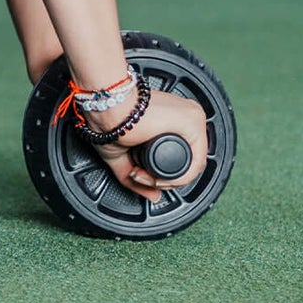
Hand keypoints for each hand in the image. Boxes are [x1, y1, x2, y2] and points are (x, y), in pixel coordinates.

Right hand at [89, 87, 208, 202]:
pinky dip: (177, 178)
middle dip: (165, 179)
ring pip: (194, 164)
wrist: (106, 106)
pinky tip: (157, 178)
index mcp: (174, 118)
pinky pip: (195, 161)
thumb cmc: (109, 117)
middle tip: (141, 178)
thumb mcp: (123, 154)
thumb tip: (152, 196)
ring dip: (168, 181)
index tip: (142, 177)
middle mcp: (187, 115)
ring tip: (145, 177)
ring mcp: (193, 117)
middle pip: (189, 161)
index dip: (164, 175)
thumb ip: (136, 175)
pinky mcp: (194, 121)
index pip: (183, 156)